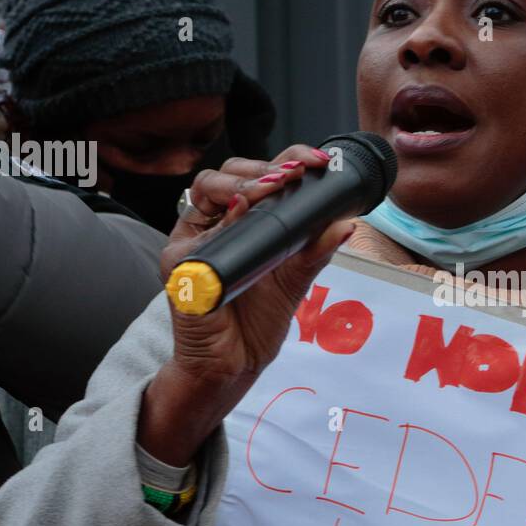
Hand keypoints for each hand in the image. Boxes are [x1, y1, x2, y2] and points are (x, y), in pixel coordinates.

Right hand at [138, 146, 354, 465]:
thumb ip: (317, 248)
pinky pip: (194, 238)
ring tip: (270, 187)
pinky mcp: (179, 268)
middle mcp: (212, 224)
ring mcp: (191, 242)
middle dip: (260, 166)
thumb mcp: (296, 277)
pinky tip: (237, 215)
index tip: (313, 161)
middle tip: (291, 173)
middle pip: (225, 173)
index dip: (281, 161)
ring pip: (204, 191)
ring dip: (239, 183)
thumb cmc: (257, 319)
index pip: (254, 175)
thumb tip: (347, 221)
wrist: (235, 364)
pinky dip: (218, 225)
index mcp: (239, 220)